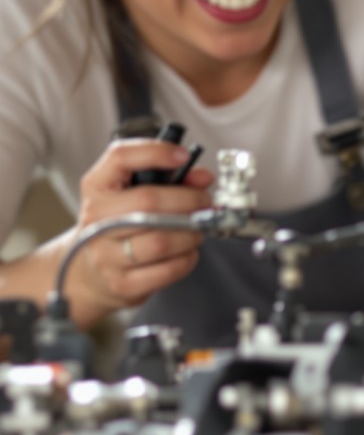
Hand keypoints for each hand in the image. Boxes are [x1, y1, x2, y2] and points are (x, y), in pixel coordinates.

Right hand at [69, 138, 214, 322]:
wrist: (87, 272)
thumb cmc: (118, 226)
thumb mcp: (132, 193)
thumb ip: (170, 179)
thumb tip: (203, 177)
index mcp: (96, 187)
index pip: (120, 157)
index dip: (156, 152)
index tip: (183, 156)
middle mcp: (97, 219)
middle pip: (149, 201)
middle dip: (189, 199)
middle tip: (205, 202)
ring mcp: (106, 254)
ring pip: (161, 240)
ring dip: (191, 233)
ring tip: (196, 229)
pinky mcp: (122, 282)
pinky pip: (168, 269)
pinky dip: (187, 258)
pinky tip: (187, 251)